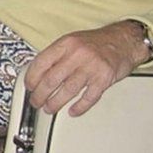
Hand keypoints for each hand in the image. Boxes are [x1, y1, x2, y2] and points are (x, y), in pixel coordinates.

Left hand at [24, 21, 150, 116]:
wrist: (124, 41)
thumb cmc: (97, 42)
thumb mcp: (72, 41)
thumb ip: (57, 55)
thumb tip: (38, 73)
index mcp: (66, 44)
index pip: (42, 62)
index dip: (32, 77)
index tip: (28, 86)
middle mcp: (77, 54)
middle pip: (52, 79)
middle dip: (40, 94)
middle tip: (36, 102)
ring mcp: (91, 67)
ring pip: (68, 90)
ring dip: (56, 102)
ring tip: (49, 108)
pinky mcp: (104, 79)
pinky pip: (89, 97)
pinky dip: (80, 107)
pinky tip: (73, 111)